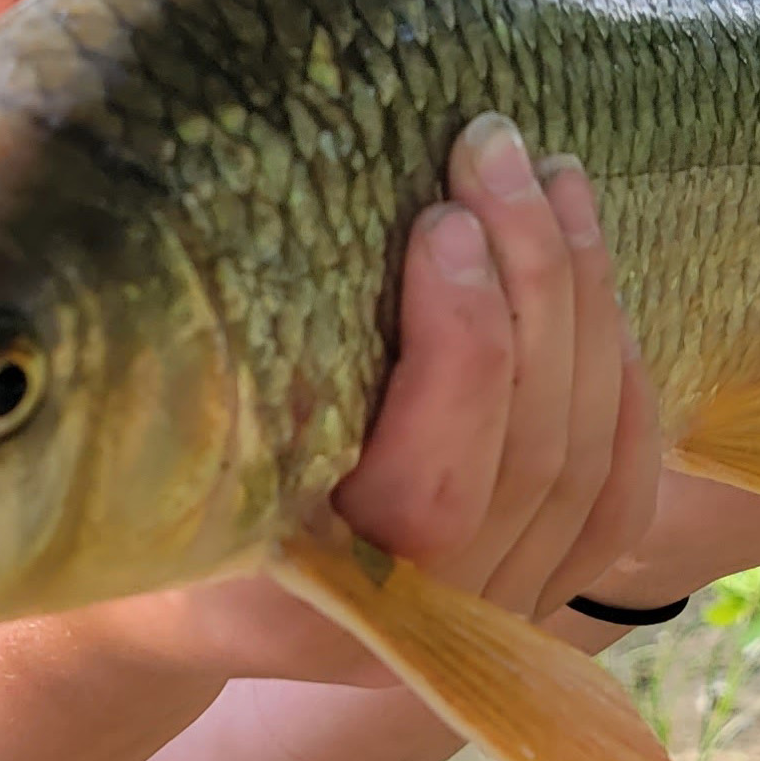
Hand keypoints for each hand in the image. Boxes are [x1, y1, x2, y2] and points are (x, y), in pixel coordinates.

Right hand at [70, 115, 659, 685]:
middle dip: (532, 282)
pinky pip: (616, 498)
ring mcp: (490, 622)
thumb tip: (181, 128)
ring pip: (588, 466)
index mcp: (317, 604)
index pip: (433, 491)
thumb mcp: (141, 422)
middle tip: (499, 153)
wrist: (170, 598)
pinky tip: (602, 284)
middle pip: (533, 457)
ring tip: (556, 180)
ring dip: (586, 308)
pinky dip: (625, 386)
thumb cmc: (135, 482)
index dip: (461, 350)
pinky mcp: (532, 594)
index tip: (441, 218)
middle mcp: (421, 631)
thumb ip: (183, 328)